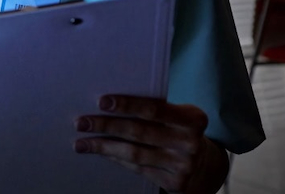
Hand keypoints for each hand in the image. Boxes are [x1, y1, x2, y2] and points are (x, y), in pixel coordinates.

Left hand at [74, 95, 227, 192]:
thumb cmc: (178, 130)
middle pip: (139, 131)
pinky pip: (138, 168)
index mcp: (193, 118)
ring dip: (104, 146)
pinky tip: (101, 153)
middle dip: (106, 126)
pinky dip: (116, 159)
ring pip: (134, 153)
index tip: (101, 102)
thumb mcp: (176, 115)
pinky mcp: (175, 183)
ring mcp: (183, 165)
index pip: (154, 109)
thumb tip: (107, 102)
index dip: (126, 105)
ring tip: (82, 142)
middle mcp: (190, 142)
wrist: (203, 165)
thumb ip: (153, 108)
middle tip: (81, 123)